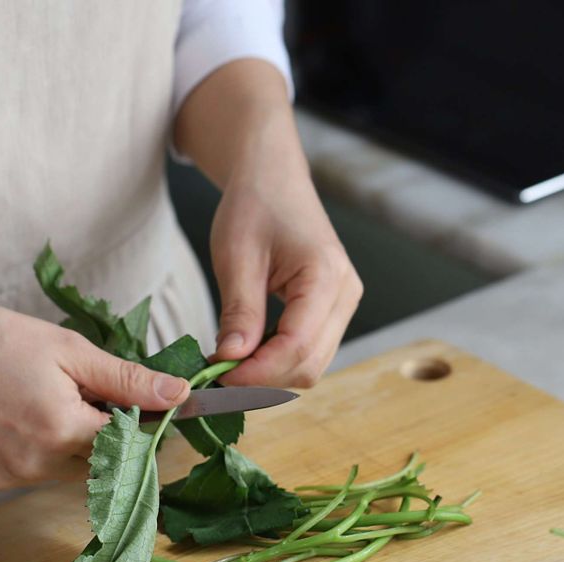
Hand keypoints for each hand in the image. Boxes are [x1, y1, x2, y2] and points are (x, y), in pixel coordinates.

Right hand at [0, 295, 188, 496]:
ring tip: (20, 403)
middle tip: (59, 397)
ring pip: (49, 471)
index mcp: (65, 430)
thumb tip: (179, 396)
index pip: (124, 446)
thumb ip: (126, 380)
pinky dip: (7, 455)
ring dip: (49, 445)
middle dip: (87, 435)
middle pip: (88, 463)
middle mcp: (35, 465)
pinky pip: (6, 476)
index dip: (128, 427)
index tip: (122, 412)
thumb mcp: (66, 350)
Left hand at [211, 153, 362, 387]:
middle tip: (217, 374)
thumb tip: (231, 360)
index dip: (257, 372)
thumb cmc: (255, 206)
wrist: (274, 179)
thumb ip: (239, 311)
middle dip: (263, 378)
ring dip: (270, 373)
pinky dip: (277, 361)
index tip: (217, 377)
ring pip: (311, 364)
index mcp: (326, 276)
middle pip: (309, 364)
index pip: (297, 346)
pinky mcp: (332, 311)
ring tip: (230, 363)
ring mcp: (344, 305)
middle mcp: (346, 294)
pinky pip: (309, 351)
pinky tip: (248, 353)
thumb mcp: (236, 257)